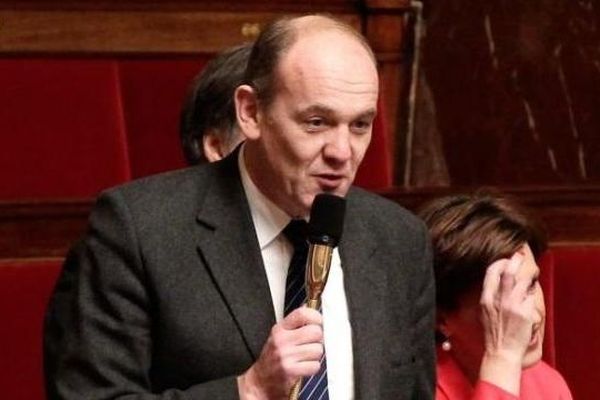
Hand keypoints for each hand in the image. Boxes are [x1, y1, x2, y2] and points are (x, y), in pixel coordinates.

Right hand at [238, 306, 323, 399]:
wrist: (261, 381)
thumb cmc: (272, 357)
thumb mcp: (279, 335)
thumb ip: (294, 322)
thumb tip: (307, 307)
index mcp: (279, 329)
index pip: (302, 314)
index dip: (315, 317)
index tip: (318, 322)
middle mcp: (281, 340)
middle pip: (315, 332)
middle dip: (318, 339)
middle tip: (311, 343)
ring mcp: (285, 355)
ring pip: (318, 350)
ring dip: (315, 355)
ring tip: (305, 357)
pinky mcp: (290, 370)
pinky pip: (315, 365)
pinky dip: (313, 367)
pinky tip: (304, 366)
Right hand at [479, 249, 536, 393]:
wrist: (502, 351)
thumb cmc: (494, 333)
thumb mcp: (484, 312)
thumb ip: (490, 297)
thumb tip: (500, 284)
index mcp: (486, 298)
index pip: (491, 271)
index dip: (500, 262)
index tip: (506, 259)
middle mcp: (498, 299)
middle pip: (508, 271)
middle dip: (515, 260)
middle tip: (521, 256)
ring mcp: (512, 305)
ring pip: (522, 280)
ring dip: (529, 274)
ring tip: (533, 273)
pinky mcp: (524, 312)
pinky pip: (531, 297)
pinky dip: (532, 293)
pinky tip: (532, 295)